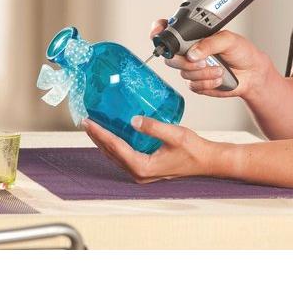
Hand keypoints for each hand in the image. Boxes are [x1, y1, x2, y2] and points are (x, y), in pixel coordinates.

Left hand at [82, 116, 221, 182]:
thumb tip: (133, 120)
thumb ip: (153, 127)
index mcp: (143, 167)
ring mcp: (141, 173)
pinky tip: (112, 134)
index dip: (101, 133)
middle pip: (111, 153)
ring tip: (94, 127)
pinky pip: (123, 156)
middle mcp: (139, 173)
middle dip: (97, 137)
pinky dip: (114, 145)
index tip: (89, 122)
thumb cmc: (193, 150)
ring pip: (115, 156)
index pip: (115, 147)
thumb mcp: (174, 135)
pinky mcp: (145, 169)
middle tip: (86, 121)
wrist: (206, 162)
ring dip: (104, 142)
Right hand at [150, 19, 272, 98]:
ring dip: (202, 73)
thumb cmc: (242, 52)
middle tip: (202, 60)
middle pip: (170, 56)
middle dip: (186, 61)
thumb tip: (193, 53)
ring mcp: (191, 68)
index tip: (158, 33)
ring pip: (183, 72)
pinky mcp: (197, 83)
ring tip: (219, 68)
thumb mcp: (229, 39)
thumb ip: (210, 43)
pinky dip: (207, 82)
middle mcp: (189, 51)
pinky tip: (219, 77)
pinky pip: (193, 85)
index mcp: (193, 36)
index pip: (168, 31)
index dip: (158, 32)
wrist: (252, 73)